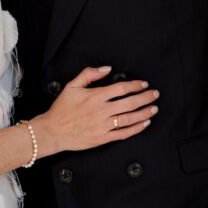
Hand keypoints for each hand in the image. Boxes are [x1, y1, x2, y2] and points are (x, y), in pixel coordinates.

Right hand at [35, 66, 159, 155]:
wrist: (53, 131)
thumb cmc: (62, 109)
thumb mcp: (71, 86)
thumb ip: (89, 74)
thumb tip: (106, 69)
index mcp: (95, 97)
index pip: (120, 89)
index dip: (135, 86)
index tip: (143, 84)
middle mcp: (101, 111)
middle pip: (129, 103)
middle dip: (145, 98)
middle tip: (155, 94)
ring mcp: (103, 125)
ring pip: (129, 119)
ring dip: (144, 113)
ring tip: (153, 108)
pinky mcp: (103, 138)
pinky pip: (123, 133)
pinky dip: (136, 128)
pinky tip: (144, 123)